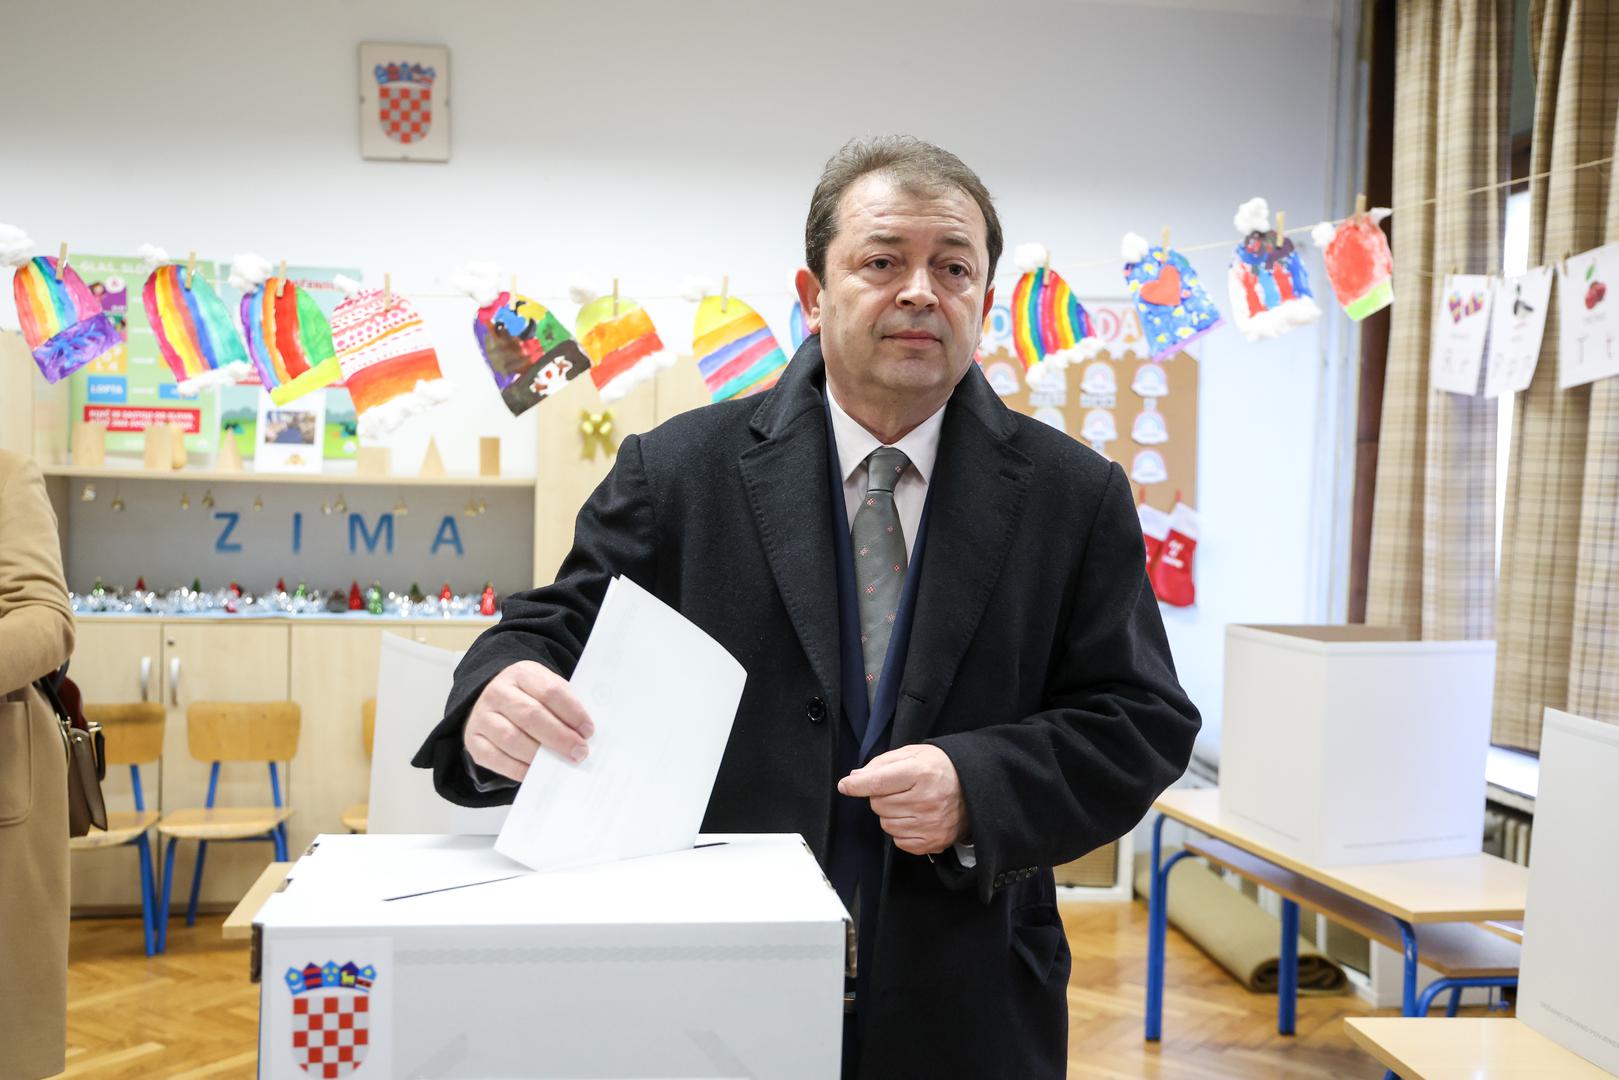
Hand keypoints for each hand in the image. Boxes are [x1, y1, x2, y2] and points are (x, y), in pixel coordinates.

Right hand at [463, 661, 593, 781]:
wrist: (494, 699)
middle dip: (559, 737)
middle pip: (531, 716)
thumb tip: (585, 734)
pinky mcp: (473, 740)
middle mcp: (497, 692)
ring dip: (540, 755)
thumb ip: (564, 706)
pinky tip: (537, 772)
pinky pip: (496, 759)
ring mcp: (482, 716)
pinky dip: (519, 769)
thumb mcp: (546, 688)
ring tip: (560, 763)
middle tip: (579, 751)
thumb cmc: (530, 697)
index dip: (572, 712)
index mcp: (521, 673)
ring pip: (512, 738)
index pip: (550, 691)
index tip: (589, 730)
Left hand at [836, 744, 967, 855]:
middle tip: (899, 789)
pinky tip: (915, 818)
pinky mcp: (933, 842)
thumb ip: (881, 764)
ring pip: (886, 825)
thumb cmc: (939, 767)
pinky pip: (899, 841)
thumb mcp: (913, 754)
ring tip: (909, 803)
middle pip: (878, 805)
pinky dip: (901, 831)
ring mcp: (931, 824)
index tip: (846, 786)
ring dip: (890, 814)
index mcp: (920, 773)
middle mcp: (926, 801)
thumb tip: (854, 778)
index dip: (857, 785)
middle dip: (881, 796)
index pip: (878, 782)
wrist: (974, 787)